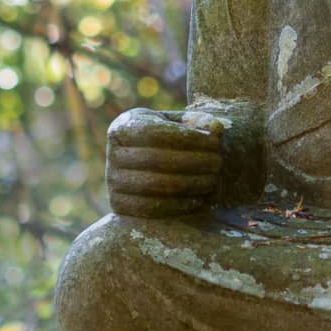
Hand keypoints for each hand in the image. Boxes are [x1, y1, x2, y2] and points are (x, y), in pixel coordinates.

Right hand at [106, 107, 222, 218]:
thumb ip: (196, 122)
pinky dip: (179, 205)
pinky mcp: (119, 206)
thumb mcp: (176, 124)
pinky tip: (200, 199)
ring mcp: (112, 181)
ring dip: (189, 184)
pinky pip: (151, 209)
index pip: (155, 133)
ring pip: (154, 186)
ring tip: (213, 180)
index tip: (215, 142)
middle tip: (218, 163)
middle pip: (155, 160)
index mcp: (122, 127)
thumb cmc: (164, 139)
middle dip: (193, 162)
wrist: (138, 166)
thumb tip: (217, 128)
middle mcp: (112, 153)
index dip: (188, 138)